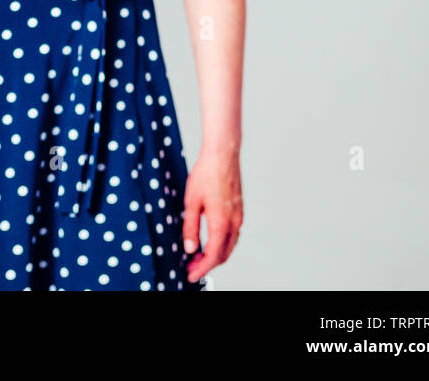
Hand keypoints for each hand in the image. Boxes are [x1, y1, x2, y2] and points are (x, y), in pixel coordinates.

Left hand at [182, 144, 243, 284]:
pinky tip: (210, 240)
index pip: (214, 256)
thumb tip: (190, 249)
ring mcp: (239, 216)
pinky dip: (222, 243)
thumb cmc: (206, 173)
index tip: (191, 275)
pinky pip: (233, 234)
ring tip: (198, 255)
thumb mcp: (191, 201)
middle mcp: (234, 223)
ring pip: (230, 245)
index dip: (202, 269)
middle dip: (208, 264)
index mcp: (221, 222)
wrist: (223, 154)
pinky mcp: (239, 210)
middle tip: (191, 267)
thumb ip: (190, 228)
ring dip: (215, 254)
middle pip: (224, 254)